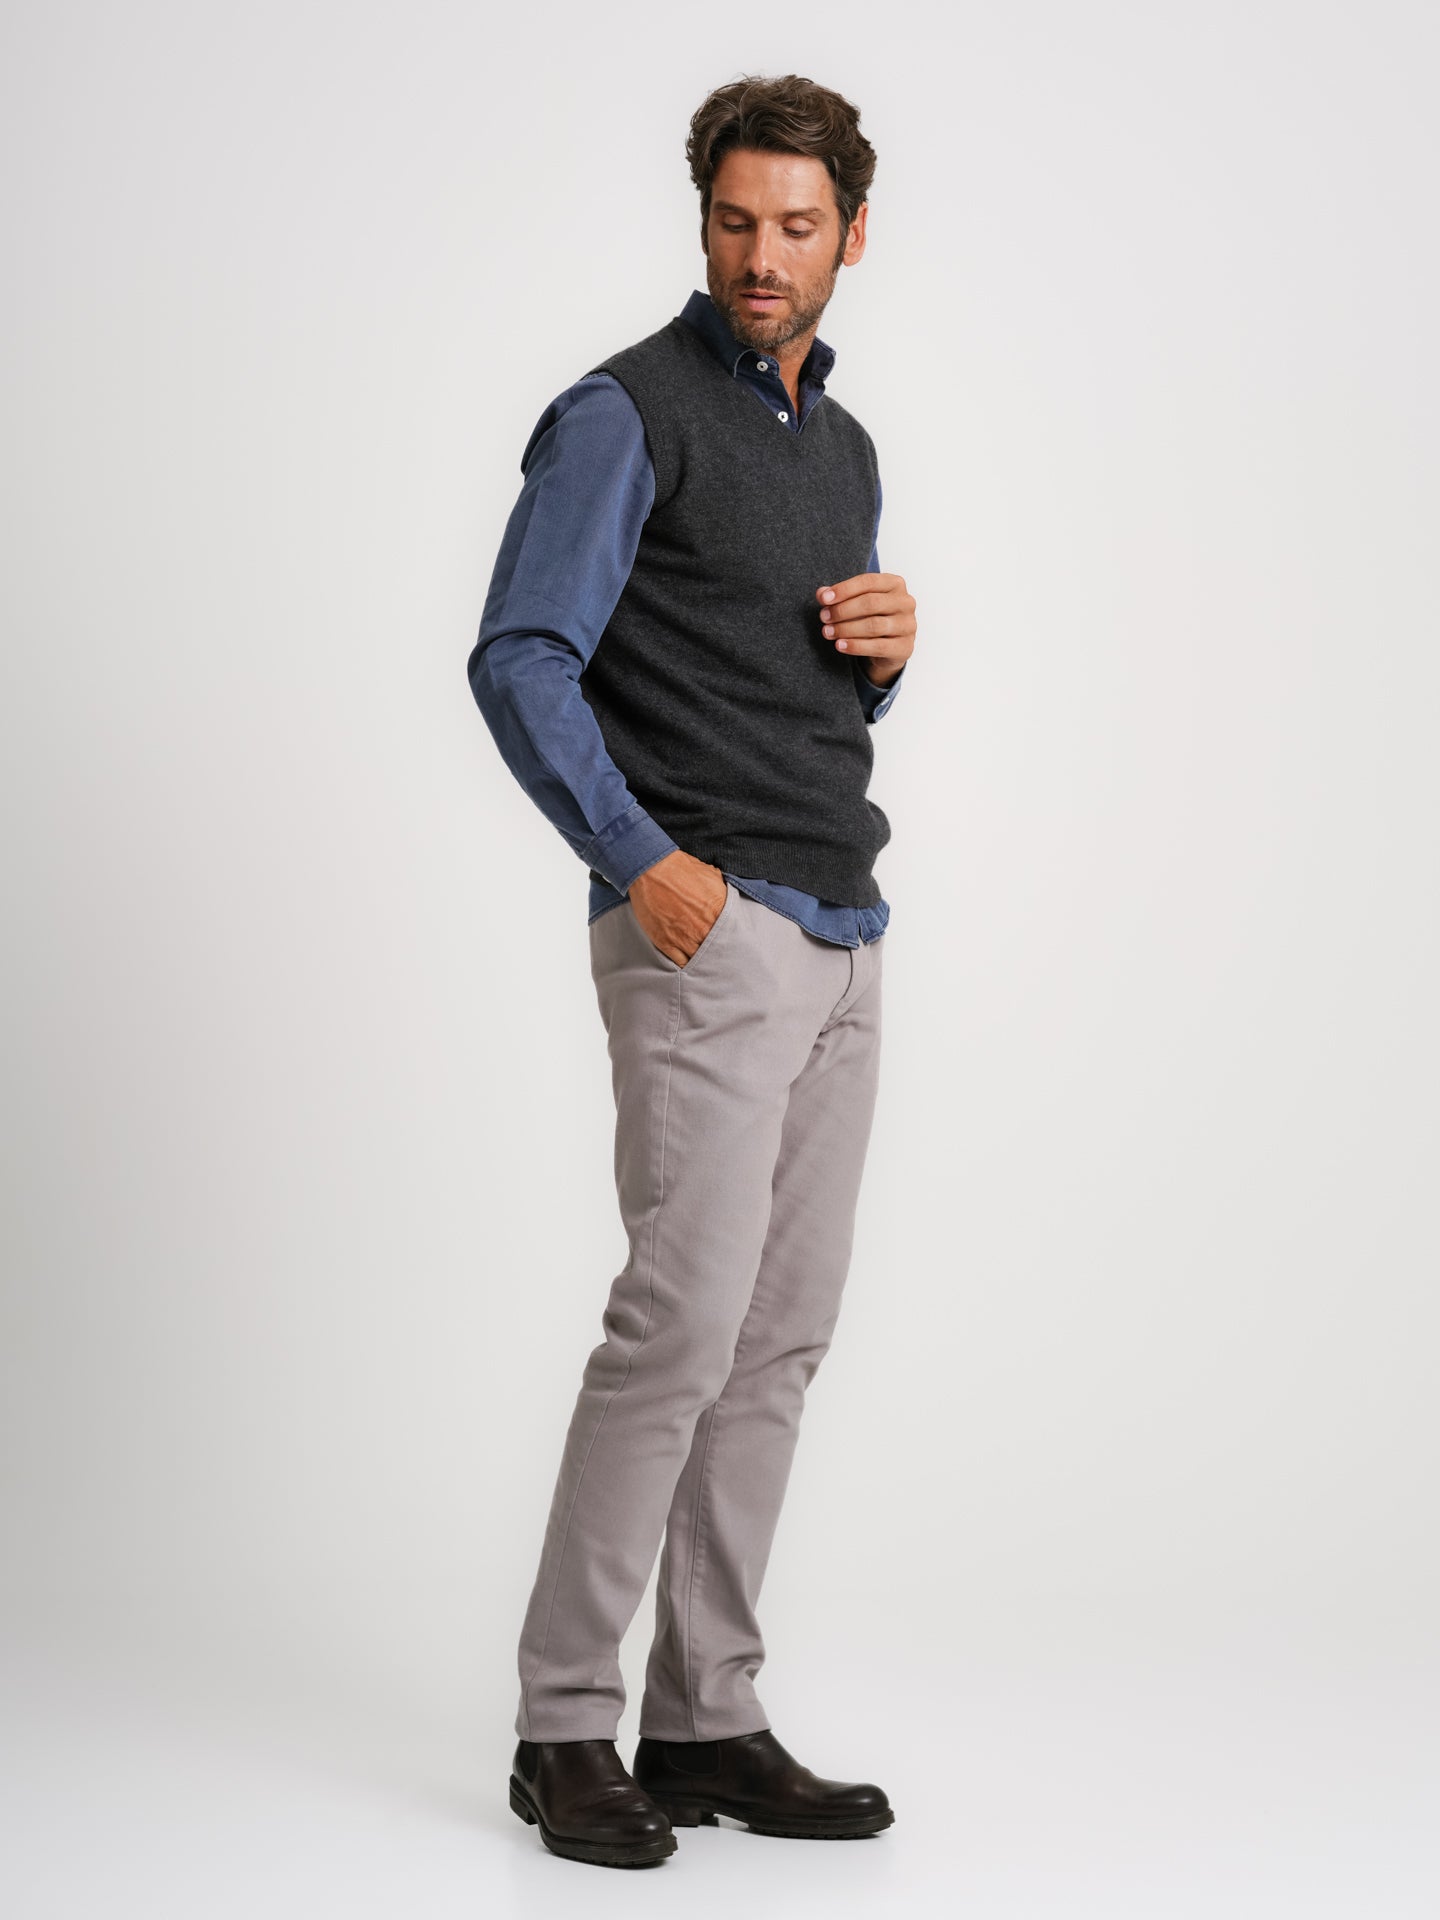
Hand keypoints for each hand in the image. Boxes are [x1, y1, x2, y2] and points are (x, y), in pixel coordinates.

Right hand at [628, 849, 726, 966]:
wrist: (652, 869)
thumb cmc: (680, 868)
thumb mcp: (711, 875)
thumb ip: (722, 891)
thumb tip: (727, 895)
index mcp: (718, 911)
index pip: (732, 934)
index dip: (732, 939)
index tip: (732, 942)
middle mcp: (703, 929)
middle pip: (717, 950)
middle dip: (718, 951)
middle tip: (720, 955)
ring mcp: (684, 938)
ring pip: (700, 959)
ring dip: (702, 960)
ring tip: (704, 960)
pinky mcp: (666, 942)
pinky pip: (679, 962)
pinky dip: (685, 964)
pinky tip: (689, 964)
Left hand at [816, 572, 915, 686]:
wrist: (889, 647)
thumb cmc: (872, 618)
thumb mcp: (856, 602)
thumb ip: (839, 596)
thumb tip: (822, 593)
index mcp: (895, 583)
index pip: (868, 581)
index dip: (844, 589)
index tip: (824, 599)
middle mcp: (906, 602)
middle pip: (871, 603)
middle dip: (843, 610)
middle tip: (824, 617)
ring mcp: (908, 625)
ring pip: (873, 625)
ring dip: (846, 629)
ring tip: (827, 632)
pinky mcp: (905, 647)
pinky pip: (878, 646)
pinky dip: (856, 646)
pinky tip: (840, 645)